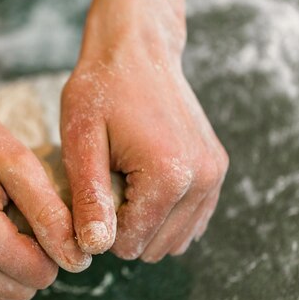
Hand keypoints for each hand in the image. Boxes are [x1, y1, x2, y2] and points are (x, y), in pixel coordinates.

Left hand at [61, 22, 228, 261]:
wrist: (136, 51)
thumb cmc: (101, 91)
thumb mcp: (82, 141)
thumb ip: (89, 197)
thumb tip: (94, 248)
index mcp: (169, 176)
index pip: (130, 243)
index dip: (100, 226)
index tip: (90, 192)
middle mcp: (203, 180)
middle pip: (153, 246)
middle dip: (123, 226)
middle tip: (106, 182)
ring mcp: (215, 175)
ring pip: (173, 239)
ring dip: (143, 221)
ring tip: (123, 179)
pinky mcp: (216, 170)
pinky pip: (190, 221)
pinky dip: (163, 213)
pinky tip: (142, 181)